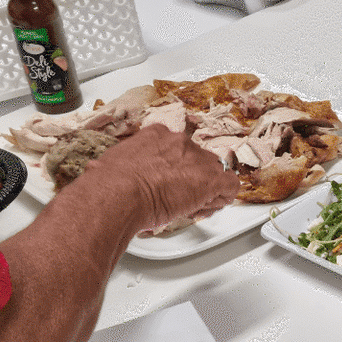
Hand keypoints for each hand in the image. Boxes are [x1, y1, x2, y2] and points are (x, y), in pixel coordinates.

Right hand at [89, 123, 239, 232]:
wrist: (118, 192)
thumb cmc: (111, 184)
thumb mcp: (118, 163)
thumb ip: (133, 165)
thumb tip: (131, 175)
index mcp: (157, 134)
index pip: (179, 150)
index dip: (178, 170)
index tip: (172, 183)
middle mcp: (180, 141)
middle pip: (199, 161)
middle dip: (194, 180)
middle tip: (183, 198)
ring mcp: (198, 158)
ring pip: (216, 173)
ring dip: (207, 191)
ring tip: (191, 206)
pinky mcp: (211, 177)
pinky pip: (230, 186)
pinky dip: (222, 198)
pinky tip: (207, 207)